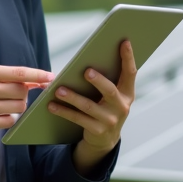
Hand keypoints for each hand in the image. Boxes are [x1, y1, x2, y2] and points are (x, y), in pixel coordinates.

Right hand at [0, 64, 53, 160]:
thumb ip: (5, 77)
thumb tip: (35, 80)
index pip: (19, 72)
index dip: (38, 74)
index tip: (51, 77)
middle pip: (22, 90)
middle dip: (22, 94)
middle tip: (11, 96)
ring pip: (19, 106)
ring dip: (16, 107)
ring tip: (1, 106)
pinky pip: (10, 120)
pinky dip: (8, 119)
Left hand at [48, 40, 136, 172]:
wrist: (105, 140)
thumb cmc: (104, 108)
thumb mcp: (111, 96)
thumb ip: (107, 80)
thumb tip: (87, 60)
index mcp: (127, 93)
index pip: (130, 73)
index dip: (128, 58)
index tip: (124, 41)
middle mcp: (122, 106)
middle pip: (109, 91)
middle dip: (98, 81)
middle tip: (86, 71)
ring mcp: (110, 120)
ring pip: (89, 106)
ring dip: (72, 97)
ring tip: (58, 89)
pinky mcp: (97, 130)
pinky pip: (78, 119)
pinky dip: (63, 111)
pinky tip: (51, 105)